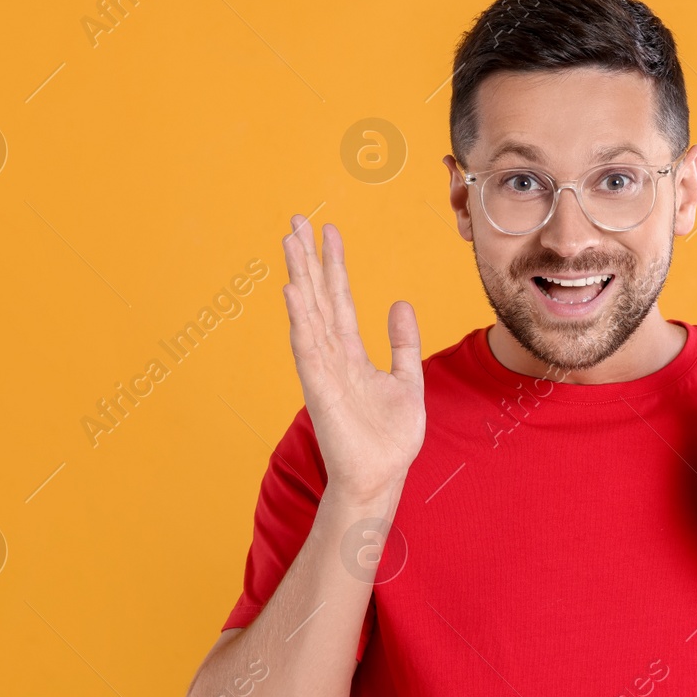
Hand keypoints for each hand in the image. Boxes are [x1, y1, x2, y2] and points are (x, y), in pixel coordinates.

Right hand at [282, 217, 424, 499]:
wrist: (383, 476)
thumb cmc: (390, 436)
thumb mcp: (407, 379)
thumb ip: (403, 342)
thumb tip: (400, 303)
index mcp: (351, 352)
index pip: (339, 298)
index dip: (334, 265)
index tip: (328, 230)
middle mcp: (332, 355)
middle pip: (317, 297)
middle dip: (307, 259)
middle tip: (296, 220)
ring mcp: (323, 369)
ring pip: (308, 313)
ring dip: (299, 276)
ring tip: (290, 241)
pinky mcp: (319, 388)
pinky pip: (307, 347)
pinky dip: (299, 318)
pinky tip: (292, 290)